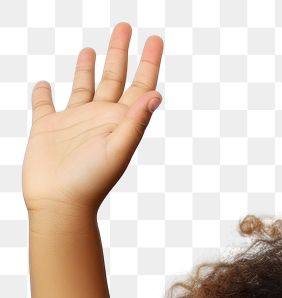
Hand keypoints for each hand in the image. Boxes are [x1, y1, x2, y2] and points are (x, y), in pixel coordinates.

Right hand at [22, 22, 162, 215]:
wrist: (59, 204)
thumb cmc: (90, 182)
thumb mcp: (118, 149)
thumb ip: (135, 122)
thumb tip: (156, 94)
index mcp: (119, 122)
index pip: (139, 87)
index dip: (149, 63)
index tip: (155, 39)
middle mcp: (98, 119)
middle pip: (113, 78)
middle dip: (120, 53)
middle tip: (125, 27)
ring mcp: (73, 123)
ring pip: (82, 87)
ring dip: (87, 69)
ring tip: (91, 50)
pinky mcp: (47, 128)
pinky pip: (45, 104)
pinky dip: (44, 93)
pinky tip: (45, 84)